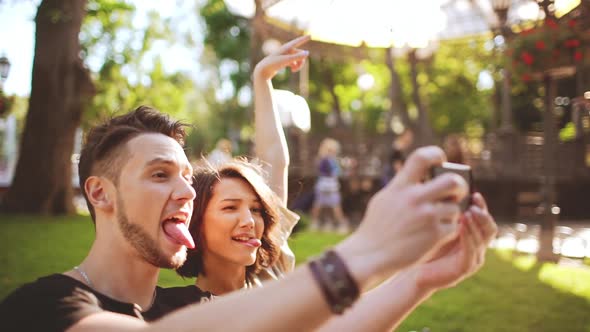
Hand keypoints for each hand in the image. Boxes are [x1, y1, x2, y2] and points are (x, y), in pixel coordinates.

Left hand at [253, 35, 309, 80]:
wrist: (263, 70)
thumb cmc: (273, 64)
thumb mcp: (286, 61)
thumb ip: (297, 57)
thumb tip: (307, 52)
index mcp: (286, 47)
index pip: (297, 42)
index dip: (304, 39)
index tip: (310, 35)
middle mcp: (286, 50)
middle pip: (299, 54)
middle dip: (301, 61)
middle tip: (297, 69)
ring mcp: (285, 55)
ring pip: (297, 58)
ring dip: (298, 65)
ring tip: (294, 70)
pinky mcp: (283, 61)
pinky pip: (293, 62)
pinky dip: (295, 66)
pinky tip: (292, 70)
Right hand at [338, 146, 468, 284]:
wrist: (370, 255)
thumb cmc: (376, 227)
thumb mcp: (384, 199)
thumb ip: (403, 186)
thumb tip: (421, 175)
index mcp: (400, 186)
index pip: (422, 157)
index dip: (436, 154)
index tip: (441, 161)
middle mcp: (414, 199)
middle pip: (452, 180)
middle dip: (460, 186)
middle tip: (456, 193)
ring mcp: (426, 217)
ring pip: (455, 208)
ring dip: (451, 213)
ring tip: (438, 219)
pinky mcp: (435, 235)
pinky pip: (454, 227)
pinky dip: (449, 230)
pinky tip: (436, 234)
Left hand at [415, 192, 497, 289]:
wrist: (414, 270)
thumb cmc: (425, 245)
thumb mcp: (435, 224)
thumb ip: (444, 211)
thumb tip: (444, 186)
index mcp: (473, 234)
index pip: (484, 218)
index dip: (482, 206)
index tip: (474, 194)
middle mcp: (477, 246)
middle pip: (489, 228)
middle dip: (482, 215)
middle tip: (473, 205)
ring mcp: (473, 258)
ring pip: (481, 240)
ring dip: (474, 225)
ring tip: (467, 213)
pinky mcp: (465, 269)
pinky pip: (471, 252)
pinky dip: (468, 238)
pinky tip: (460, 227)